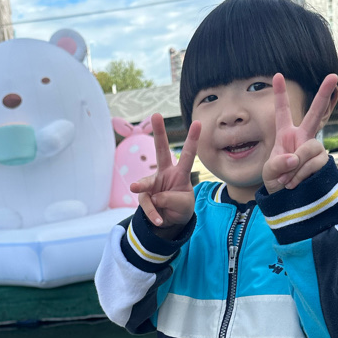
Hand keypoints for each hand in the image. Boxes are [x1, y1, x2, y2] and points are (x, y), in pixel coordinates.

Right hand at [130, 113, 200, 233]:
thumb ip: (171, 200)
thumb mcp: (183, 206)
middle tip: (156, 114)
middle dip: (159, 133)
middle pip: (161, 150)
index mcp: (180, 173)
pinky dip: (153, 214)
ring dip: (141, 187)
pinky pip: (146, 204)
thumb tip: (154, 197)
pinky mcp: (144, 196)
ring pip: (145, 183)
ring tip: (139, 193)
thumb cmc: (181, 208)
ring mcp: (152, 184)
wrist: (169, 222)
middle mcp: (165, 174)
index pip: (188, 155)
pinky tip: (159, 220)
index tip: (198, 123)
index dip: (192, 140)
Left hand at [262, 73, 337, 192]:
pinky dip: (302, 175)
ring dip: (296, 167)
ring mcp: (315, 149)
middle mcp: (303, 138)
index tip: (276, 75)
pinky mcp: (323, 162)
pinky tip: (295, 183)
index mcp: (286, 134)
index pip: (283, 112)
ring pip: (310, 149)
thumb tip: (293, 159)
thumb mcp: (269, 173)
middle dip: (324, 95)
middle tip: (332, 76)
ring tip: (286, 180)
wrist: (289, 201)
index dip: (280, 94)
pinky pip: (315, 163)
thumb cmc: (277, 182)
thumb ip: (276, 164)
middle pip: (315, 113)